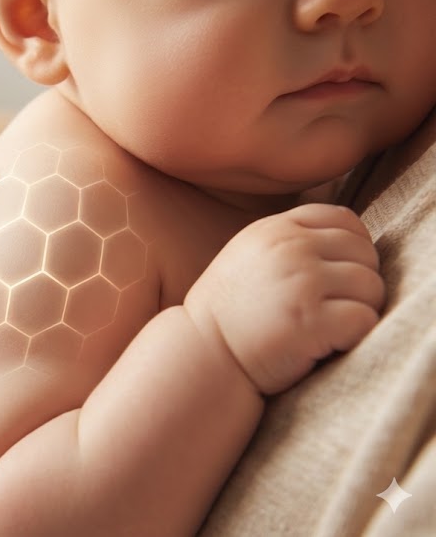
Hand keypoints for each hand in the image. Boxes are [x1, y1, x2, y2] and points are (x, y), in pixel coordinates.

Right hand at [184, 204, 384, 394]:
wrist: (203, 355)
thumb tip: (350, 239)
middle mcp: (290, 248)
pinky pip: (365, 320)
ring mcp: (302, 283)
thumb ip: (290, 239)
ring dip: (360, 311)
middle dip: (357, 284)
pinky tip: (327, 344)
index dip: (352, 249)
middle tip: (329, 310)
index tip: (335, 278)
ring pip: (372, 287)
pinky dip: (356, 336)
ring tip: (327, 328)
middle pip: (365, 254)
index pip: (345, 221)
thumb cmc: (230, 313)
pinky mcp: (312, 321)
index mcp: (275, 229)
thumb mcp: (249, 256)